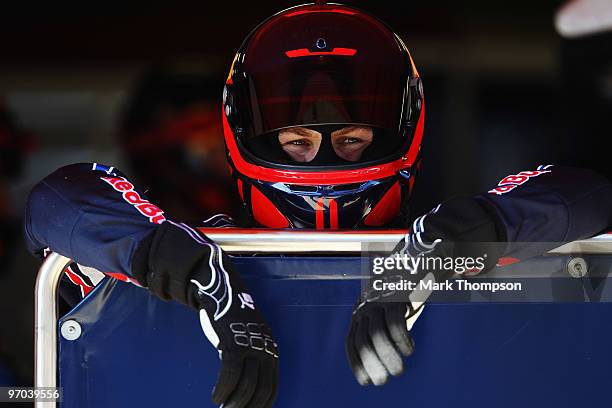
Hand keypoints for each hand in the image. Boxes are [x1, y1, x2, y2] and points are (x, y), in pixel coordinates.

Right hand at [134, 220, 278, 406]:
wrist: (221, 290)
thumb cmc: (230, 318)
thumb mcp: (246, 338)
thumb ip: (250, 358)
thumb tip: (246, 384)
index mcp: (270, 350)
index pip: (272, 388)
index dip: (262, 405)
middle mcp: (265, 349)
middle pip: (261, 391)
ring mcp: (250, 346)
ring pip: (246, 386)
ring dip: (233, 403)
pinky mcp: (234, 343)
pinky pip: (230, 375)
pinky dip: (222, 390)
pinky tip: (215, 397)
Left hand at [346, 294, 424, 385]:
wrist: (410, 270)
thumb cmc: (398, 301)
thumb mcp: (384, 316)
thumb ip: (381, 335)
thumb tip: (384, 364)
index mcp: (359, 316)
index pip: (351, 343)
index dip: (356, 363)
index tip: (366, 381)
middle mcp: (365, 309)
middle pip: (362, 340)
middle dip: (371, 363)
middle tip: (383, 381)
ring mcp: (379, 302)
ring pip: (377, 333)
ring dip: (387, 356)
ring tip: (398, 371)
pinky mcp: (394, 298)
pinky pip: (395, 322)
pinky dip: (401, 340)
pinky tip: (409, 350)